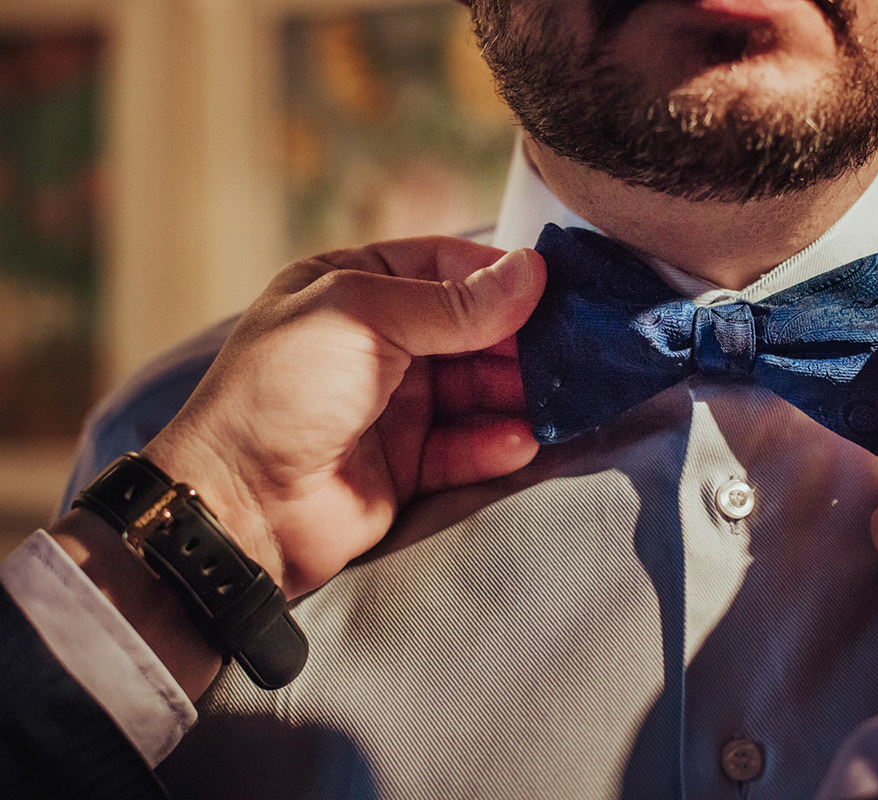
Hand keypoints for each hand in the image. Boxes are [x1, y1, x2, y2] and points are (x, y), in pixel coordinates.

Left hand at [143, 238, 545, 596]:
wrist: (237, 508)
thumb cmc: (279, 392)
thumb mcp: (361, 319)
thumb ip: (451, 303)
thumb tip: (530, 272)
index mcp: (355, 289)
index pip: (446, 266)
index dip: (500, 277)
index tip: (554, 290)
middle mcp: (379, 343)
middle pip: (472, 331)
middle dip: (520, 340)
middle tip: (569, 350)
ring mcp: (396, 405)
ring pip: (478, 389)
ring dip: (517, 394)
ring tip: (557, 399)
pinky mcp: (409, 463)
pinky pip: (466, 446)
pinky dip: (495, 444)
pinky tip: (518, 442)